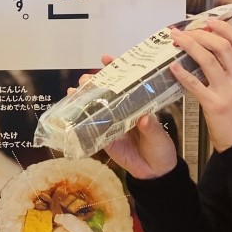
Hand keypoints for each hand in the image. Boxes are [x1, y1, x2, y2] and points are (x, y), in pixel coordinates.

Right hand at [72, 55, 177, 178]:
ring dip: (83, 97)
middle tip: (87, 79)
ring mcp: (111, 123)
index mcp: (137, 104)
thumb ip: (151, 128)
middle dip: (94, 81)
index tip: (106, 59)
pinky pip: (90, 127)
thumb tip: (143, 118)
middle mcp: (122, 110)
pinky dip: (80, 119)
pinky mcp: (104, 138)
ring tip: (75, 90)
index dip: (115, 69)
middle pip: (105, 91)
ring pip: (94, 106)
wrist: (155, 173)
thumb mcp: (159, 137)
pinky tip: (71, 111)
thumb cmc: (160, 149)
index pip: (125, 82)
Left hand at [168, 18, 231, 151]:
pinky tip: (172, 66)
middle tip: (185, 31)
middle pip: (222, 46)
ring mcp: (227, 91)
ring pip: (208, 60)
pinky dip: (183, 73)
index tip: (208, 21)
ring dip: (190, 46)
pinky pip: (195, 84)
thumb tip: (211, 54)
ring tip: (176, 40)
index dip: (224, 28)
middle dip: (201, 34)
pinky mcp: (214, 105)